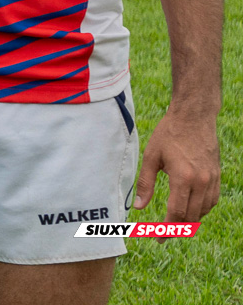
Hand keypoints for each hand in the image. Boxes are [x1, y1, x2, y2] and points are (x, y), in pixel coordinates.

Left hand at [134, 104, 220, 234]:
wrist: (193, 118)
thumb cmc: (168, 134)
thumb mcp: (151, 157)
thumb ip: (145, 183)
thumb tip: (139, 207)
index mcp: (183, 178)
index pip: (177, 212)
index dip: (166, 229)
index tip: (158, 238)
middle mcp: (201, 182)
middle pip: (191, 216)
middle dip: (177, 229)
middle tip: (163, 235)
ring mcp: (212, 180)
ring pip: (204, 211)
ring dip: (190, 220)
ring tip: (175, 224)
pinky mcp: (217, 176)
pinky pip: (212, 201)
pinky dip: (202, 209)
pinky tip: (191, 209)